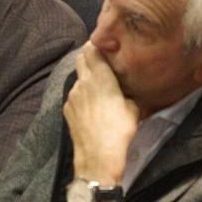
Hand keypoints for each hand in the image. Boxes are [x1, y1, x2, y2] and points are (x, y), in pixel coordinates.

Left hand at [63, 43, 139, 184]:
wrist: (97, 156)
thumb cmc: (119, 130)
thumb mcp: (134, 109)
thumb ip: (129, 93)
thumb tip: (129, 90)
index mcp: (99, 77)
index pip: (92, 49)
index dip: (98, 45)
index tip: (106, 46)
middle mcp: (82, 82)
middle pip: (80, 58)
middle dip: (89, 56)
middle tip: (102, 62)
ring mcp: (72, 96)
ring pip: (78, 77)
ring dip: (86, 77)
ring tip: (99, 87)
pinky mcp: (67, 109)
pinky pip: (74, 95)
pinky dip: (82, 94)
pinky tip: (92, 106)